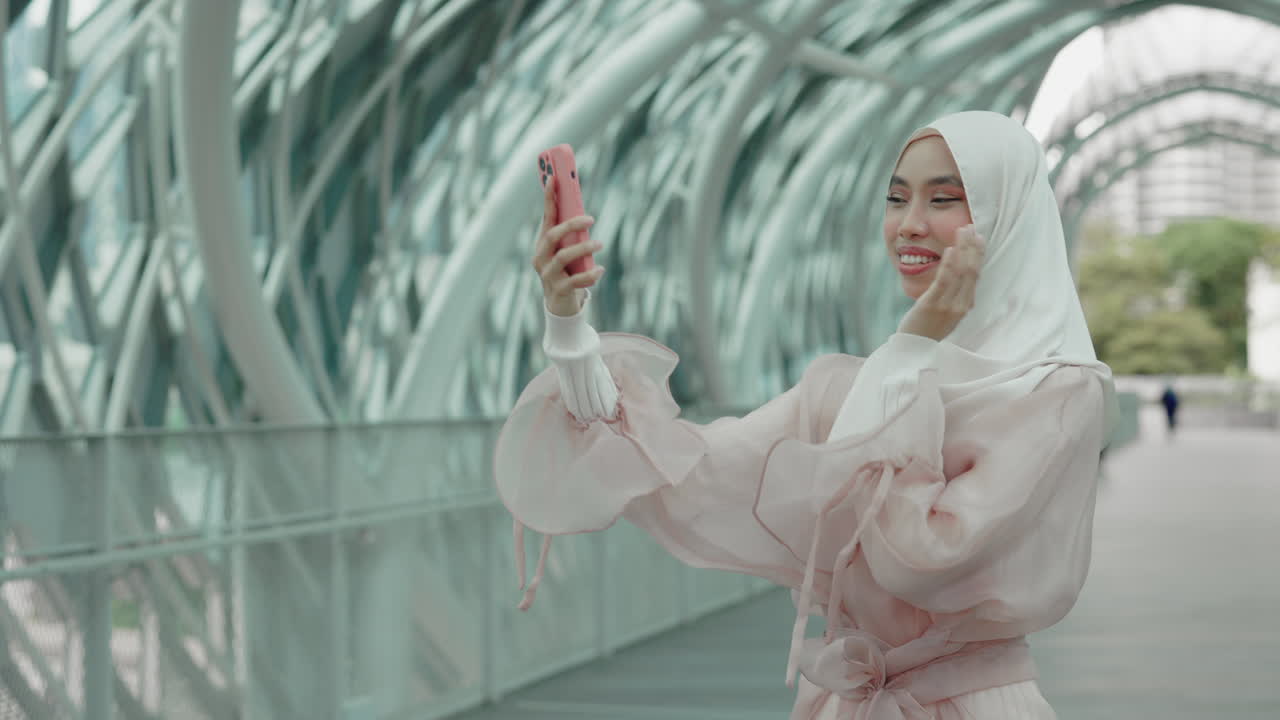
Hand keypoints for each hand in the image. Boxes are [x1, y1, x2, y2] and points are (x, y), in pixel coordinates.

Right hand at [533, 178, 603, 316]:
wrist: (562, 305)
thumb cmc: (568, 271)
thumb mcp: (569, 251)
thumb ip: (573, 236)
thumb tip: (585, 215)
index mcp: (543, 244)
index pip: (546, 217)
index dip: (548, 198)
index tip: (554, 178)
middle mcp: (540, 257)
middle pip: (552, 235)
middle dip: (571, 224)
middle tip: (591, 218)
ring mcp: (547, 275)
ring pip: (562, 257)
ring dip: (583, 248)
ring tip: (599, 243)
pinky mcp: (558, 290)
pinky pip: (574, 281)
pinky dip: (589, 274)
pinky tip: (600, 269)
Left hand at [899, 225, 984, 340]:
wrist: (912, 351)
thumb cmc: (927, 329)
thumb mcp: (945, 312)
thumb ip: (953, 294)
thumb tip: (956, 274)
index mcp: (965, 305)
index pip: (976, 275)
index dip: (978, 254)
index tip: (979, 237)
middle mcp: (961, 305)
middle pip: (972, 270)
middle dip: (973, 247)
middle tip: (971, 227)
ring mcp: (948, 305)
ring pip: (961, 272)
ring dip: (963, 249)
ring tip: (962, 231)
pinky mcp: (932, 305)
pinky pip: (944, 281)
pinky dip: (949, 263)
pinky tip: (950, 249)